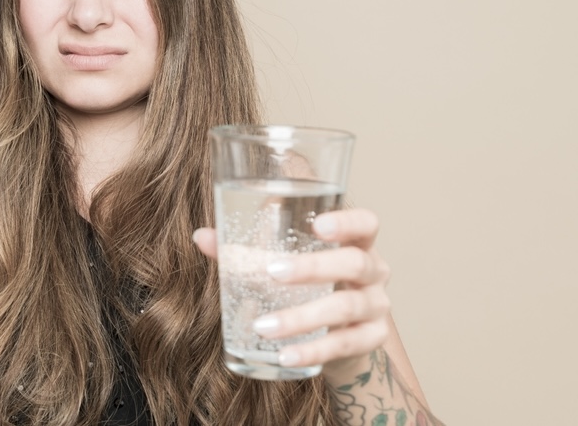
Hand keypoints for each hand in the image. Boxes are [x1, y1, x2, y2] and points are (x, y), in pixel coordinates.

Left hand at [193, 208, 391, 378]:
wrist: (339, 335)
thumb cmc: (308, 286)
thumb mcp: (284, 263)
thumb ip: (246, 250)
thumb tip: (201, 236)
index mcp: (355, 242)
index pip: (365, 223)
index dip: (347, 221)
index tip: (317, 224)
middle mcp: (374, 271)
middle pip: (354, 262)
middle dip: (312, 267)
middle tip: (271, 273)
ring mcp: (376, 307)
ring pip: (345, 307)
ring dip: (301, 317)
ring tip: (263, 326)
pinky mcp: (370, 340)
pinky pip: (343, 345)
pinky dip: (312, 350)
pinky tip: (284, 355)